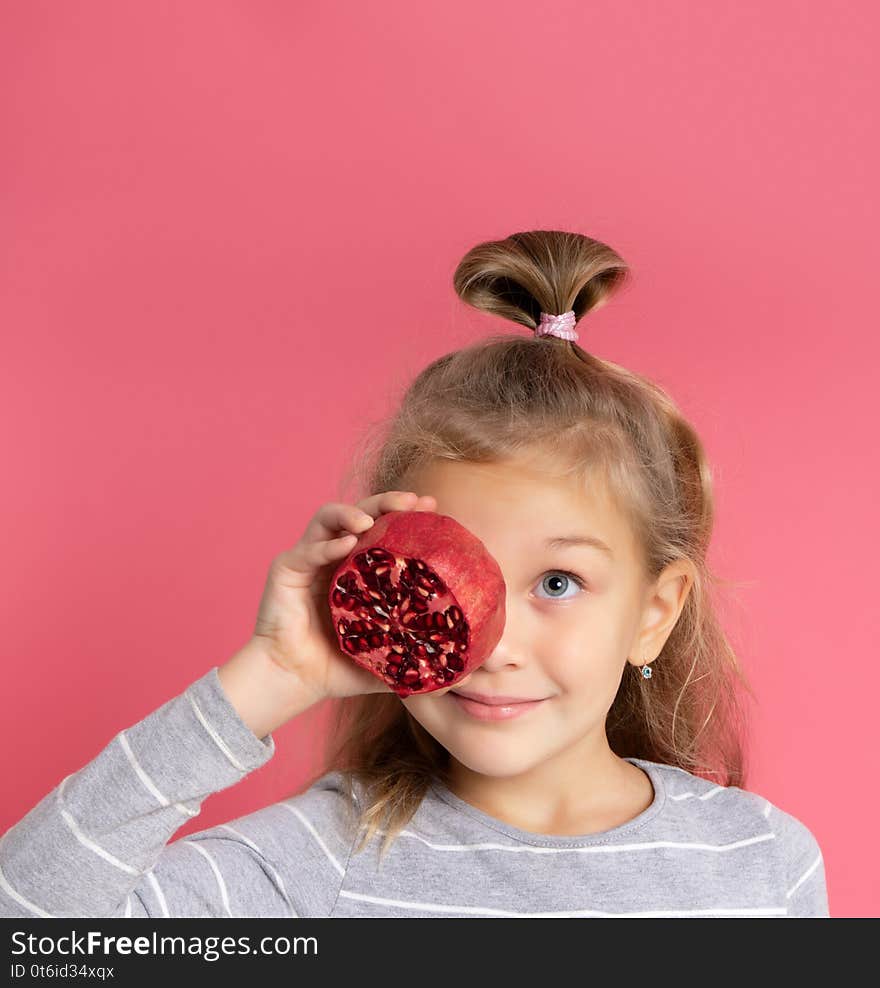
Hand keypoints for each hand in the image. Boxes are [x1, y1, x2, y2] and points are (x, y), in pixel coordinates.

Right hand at [250, 490, 436, 701]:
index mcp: (360, 568)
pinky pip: (307, 550)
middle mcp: (335, 555)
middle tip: (412, 502)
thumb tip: (467, 675)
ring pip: (328, 518)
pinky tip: (347, 545)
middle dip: (387, 501)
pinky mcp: (286, 569)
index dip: (407, 514)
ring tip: (371, 521)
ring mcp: (309, 558)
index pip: (385, 529)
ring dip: (352, 513)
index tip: (433, 508)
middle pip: (361, 513)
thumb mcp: (387, 659)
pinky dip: (327, 545)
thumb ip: (420, 658)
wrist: (295, 682)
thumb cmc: (338, 668)